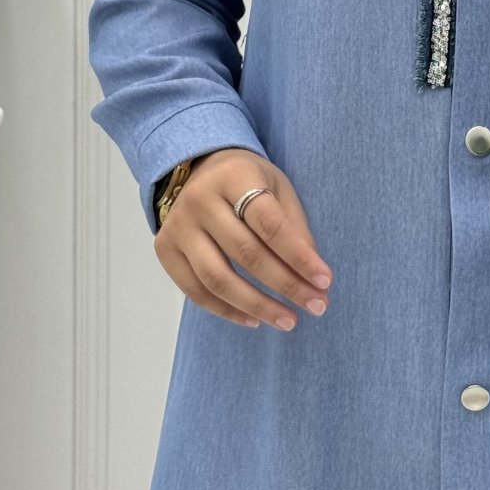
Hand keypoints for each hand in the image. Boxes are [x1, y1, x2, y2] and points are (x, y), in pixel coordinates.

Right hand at [154, 148, 333, 331]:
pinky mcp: (165, 249)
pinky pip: (195, 291)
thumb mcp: (278, 189)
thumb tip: (314, 278)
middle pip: (246, 253)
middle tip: (316, 306)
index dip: (299, 256)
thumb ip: (295, 228)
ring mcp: (178, 226)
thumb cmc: (248, 181)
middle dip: (285, 285)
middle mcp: (200, 200)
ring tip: (288, 320)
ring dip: (257, 305)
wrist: (199, 169)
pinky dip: (226, 311)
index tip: (325, 282)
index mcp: (235, 176)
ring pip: (217, 278)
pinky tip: (254, 319)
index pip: (270, 224)